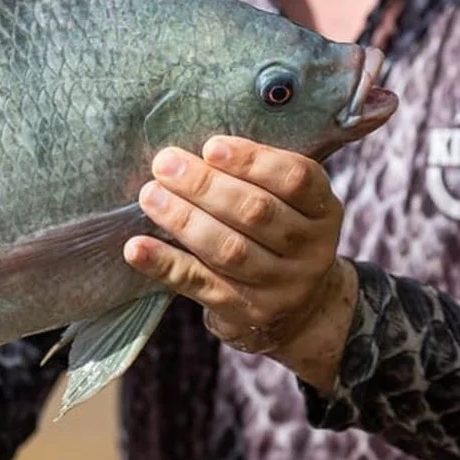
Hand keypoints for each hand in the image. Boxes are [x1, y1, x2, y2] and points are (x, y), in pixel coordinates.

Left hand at [123, 136, 357, 392]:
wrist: (302, 310)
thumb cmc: (281, 236)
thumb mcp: (291, 204)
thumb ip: (259, 177)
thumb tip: (193, 150)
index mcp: (323, 210)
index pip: (295, 179)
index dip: (252, 161)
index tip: (211, 147)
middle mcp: (310, 250)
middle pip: (256, 212)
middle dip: (205, 185)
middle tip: (165, 164)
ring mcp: (280, 286)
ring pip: (228, 249)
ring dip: (183, 219)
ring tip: (150, 195)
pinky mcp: (246, 312)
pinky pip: (200, 284)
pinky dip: (165, 264)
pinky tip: (136, 248)